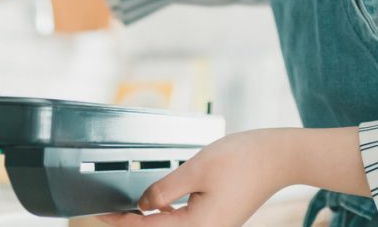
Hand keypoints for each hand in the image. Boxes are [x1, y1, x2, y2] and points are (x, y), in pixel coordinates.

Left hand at [95, 130, 298, 226]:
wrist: (279, 156)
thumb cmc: (244, 159)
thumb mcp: (195, 169)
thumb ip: (165, 189)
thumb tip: (144, 204)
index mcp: (199, 226)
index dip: (120, 221)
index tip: (98, 216)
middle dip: (133, 222)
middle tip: (107, 213)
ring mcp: (214, 226)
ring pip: (171, 226)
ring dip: (149, 219)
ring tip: (126, 209)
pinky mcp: (219, 218)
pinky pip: (185, 221)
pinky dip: (167, 213)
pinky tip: (156, 203)